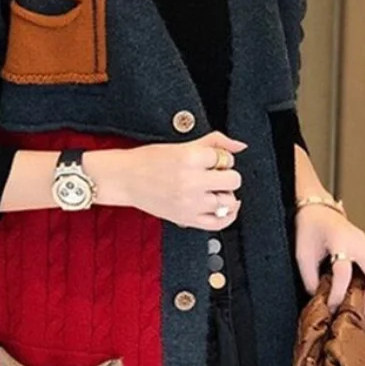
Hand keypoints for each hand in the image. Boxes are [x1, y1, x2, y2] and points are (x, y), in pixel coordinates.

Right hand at [112, 130, 247, 229]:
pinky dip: (227, 216)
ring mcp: (189, 203)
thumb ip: (214, 142)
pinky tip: (225, 208)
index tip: (209, 160)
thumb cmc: (148, 161)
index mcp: (190, 158)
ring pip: (228, 201)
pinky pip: (219, 223)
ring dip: (226, 194)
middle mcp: (191, 181)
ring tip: (213, 189)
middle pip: (233, 180)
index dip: (220, 158)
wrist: (125, 179)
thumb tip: (239, 145)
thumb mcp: (181, 145)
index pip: (225, 158)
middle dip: (226, 175)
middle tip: (213, 174)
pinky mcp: (186, 218)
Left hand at [295, 205, 364, 312]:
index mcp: (339, 240)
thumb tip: (318, 300)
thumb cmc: (310, 227)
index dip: (338, 292)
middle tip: (359, 310)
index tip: (331, 306)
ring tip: (363, 304)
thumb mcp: (303, 253)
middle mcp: (359, 242)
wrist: (318, 210)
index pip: (343, 271)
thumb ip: (309, 277)